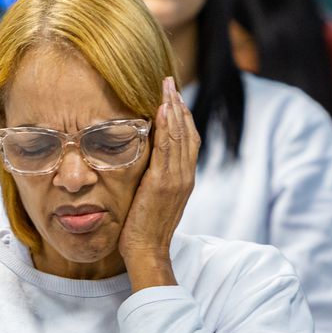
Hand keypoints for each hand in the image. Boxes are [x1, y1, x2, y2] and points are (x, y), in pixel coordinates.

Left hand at [118, 76, 199, 289]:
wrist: (147, 251)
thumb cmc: (144, 227)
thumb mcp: (152, 197)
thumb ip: (154, 177)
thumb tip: (143, 160)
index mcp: (184, 178)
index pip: (188, 139)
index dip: (182, 116)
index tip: (173, 95)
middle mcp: (185, 175)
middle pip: (188, 132)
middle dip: (179, 104)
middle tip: (170, 81)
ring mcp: (177, 179)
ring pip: (180, 136)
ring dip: (174, 108)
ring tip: (167, 87)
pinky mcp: (163, 183)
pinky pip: (168, 149)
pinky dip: (168, 126)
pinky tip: (163, 109)